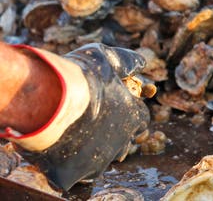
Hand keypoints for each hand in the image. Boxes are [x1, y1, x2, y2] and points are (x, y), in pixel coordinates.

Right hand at [6, 44, 148, 190]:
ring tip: (75, 136)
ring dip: (91, 150)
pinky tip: (60, 151)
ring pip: (100, 161)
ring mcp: (99, 161)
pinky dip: (69, 165)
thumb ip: (126, 62)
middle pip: (122, 142)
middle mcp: (121, 142)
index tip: (115, 106)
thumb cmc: (81, 78)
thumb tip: (141, 63)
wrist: (49, 102)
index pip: (140, 118)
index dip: (128, 112)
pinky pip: (75, 175)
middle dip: (112, 134)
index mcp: (133, 116)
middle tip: (93, 123)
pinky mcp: (74, 175)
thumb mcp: (107, 60)